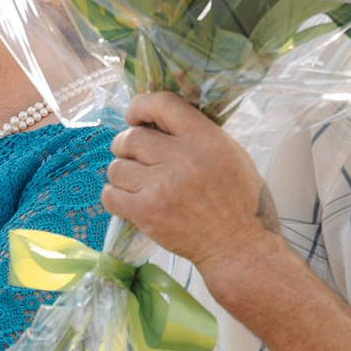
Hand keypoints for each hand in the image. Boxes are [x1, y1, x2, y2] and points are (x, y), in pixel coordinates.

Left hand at [103, 92, 277, 276]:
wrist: (240, 247)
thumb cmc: (240, 202)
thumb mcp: (232, 155)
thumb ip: (196, 135)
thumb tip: (158, 122)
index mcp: (206, 139)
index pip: (162, 104)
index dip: (140, 107)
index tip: (135, 117)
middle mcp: (183, 159)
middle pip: (130, 137)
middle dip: (126, 146)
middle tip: (136, 157)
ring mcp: (162, 186)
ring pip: (117, 167)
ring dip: (123, 174)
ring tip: (139, 183)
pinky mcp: (147, 212)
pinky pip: (110, 195)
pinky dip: (115, 197)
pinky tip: (130, 200)